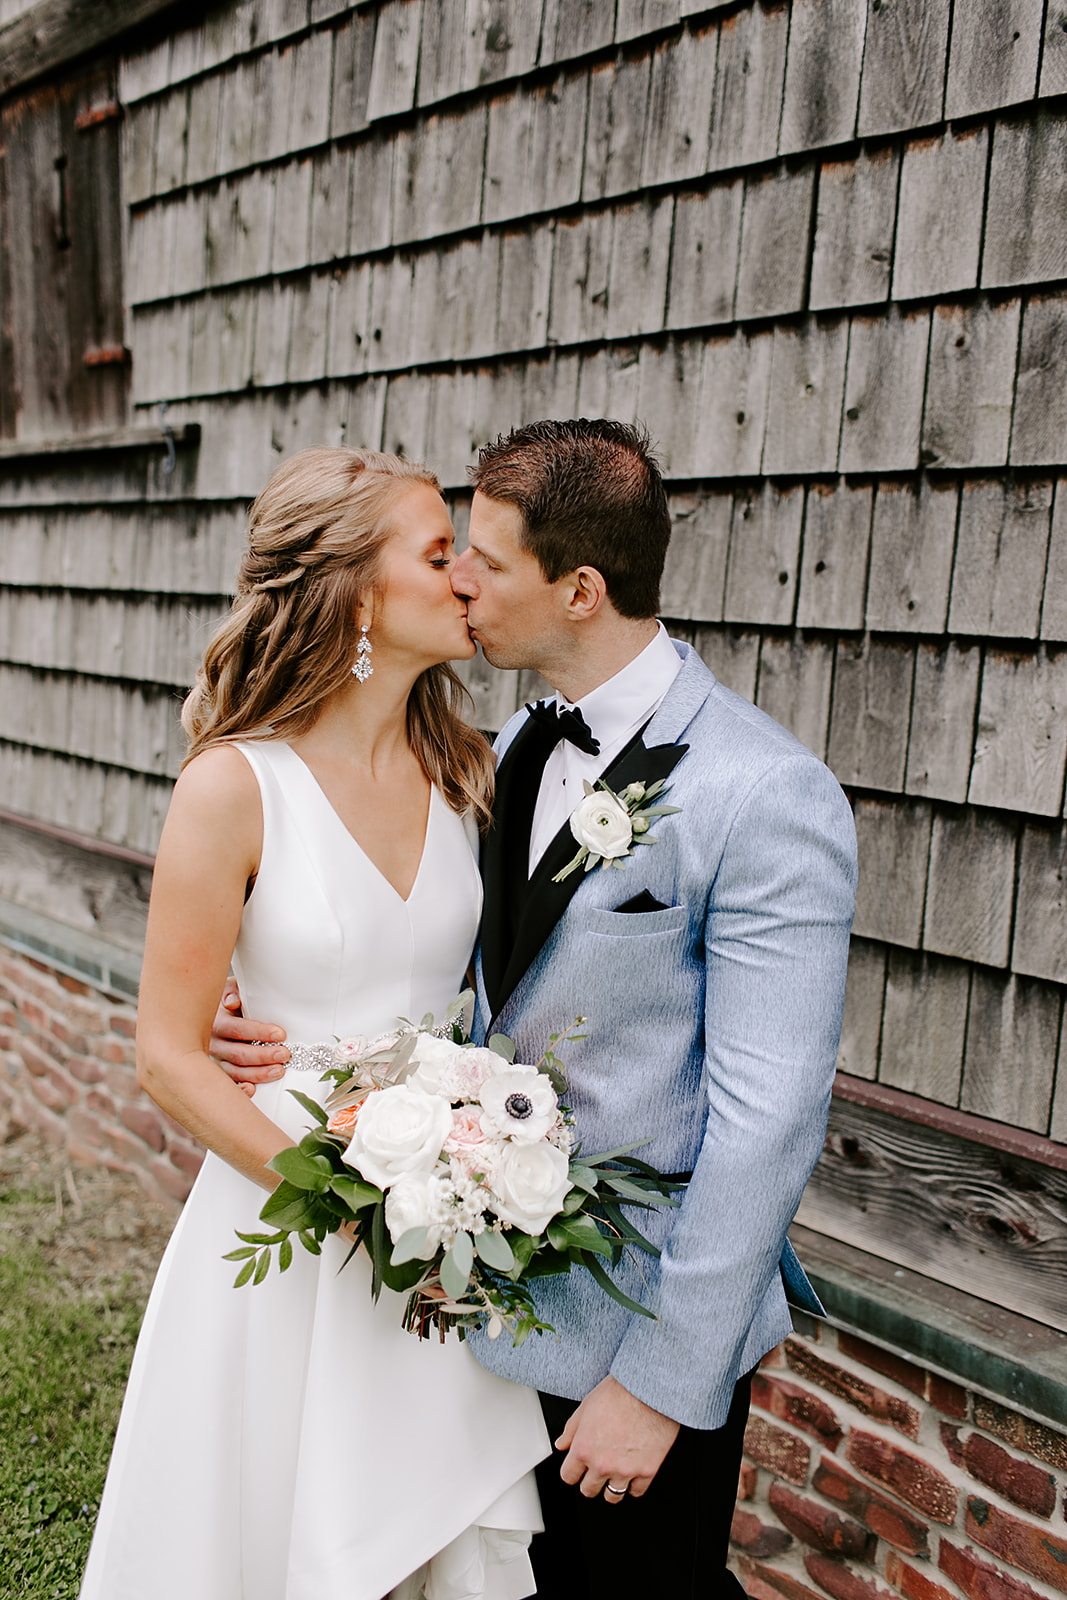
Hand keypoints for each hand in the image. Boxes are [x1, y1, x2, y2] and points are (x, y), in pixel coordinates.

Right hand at [210, 978, 288, 1096]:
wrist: (217, 1012)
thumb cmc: (233, 999)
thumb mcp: (232, 989)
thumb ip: (234, 991)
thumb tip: (233, 1002)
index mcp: (216, 1020)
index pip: (236, 1029)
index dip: (258, 1032)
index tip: (280, 1034)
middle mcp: (213, 1042)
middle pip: (237, 1053)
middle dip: (263, 1055)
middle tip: (285, 1054)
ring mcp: (216, 1060)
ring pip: (234, 1072)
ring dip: (257, 1073)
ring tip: (279, 1071)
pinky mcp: (220, 1073)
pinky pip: (229, 1084)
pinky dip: (240, 1089)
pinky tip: (253, 1090)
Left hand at [556, 1375, 679, 1500]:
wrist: (650, 1390)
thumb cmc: (620, 1392)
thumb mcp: (586, 1406)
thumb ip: (571, 1430)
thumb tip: (562, 1444)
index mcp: (584, 1449)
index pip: (568, 1476)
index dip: (573, 1471)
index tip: (578, 1468)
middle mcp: (602, 1465)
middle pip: (588, 1490)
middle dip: (590, 1480)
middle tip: (597, 1467)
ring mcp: (625, 1471)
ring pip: (612, 1496)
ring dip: (611, 1486)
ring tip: (615, 1472)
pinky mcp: (647, 1471)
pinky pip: (636, 1491)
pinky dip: (634, 1484)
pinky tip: (633, 1471)